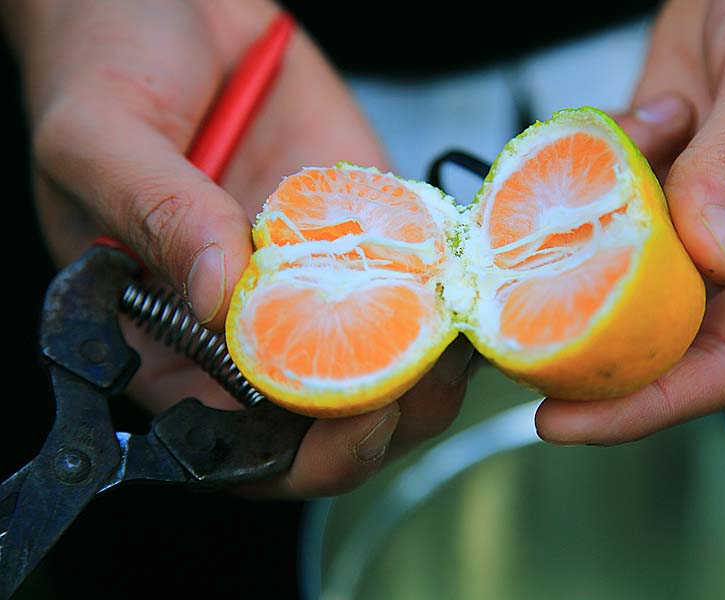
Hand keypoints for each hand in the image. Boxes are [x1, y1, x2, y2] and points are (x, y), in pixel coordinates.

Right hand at [2, 0, 473, 496]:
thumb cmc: (106, 62)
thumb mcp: (101, 137)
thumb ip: (158, 216)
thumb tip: (222, 297)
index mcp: (166, 334)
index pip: (234, 438)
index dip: (295, 454)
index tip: (352, 424)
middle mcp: (247, 321)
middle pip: (322, 420)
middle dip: (380, 423)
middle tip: (420, 387)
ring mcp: (313, 278)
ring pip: (383, 365)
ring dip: (428, 371)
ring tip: (456, 344)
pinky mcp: (362, 228)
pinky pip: (413, 282)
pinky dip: (448, 302)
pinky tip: (471, 295)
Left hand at [536, 0, 724, 443]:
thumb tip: (713, 260)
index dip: (650, 401)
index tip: (567, 422)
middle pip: (664, 330)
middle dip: (586, 340)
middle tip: (506, 342)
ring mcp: (700, 211)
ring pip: (621, 265)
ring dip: (574, 251)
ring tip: (523, 239)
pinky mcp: (660, 173)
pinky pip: (604, 200)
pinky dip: (579, 185)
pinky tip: (576, 152)